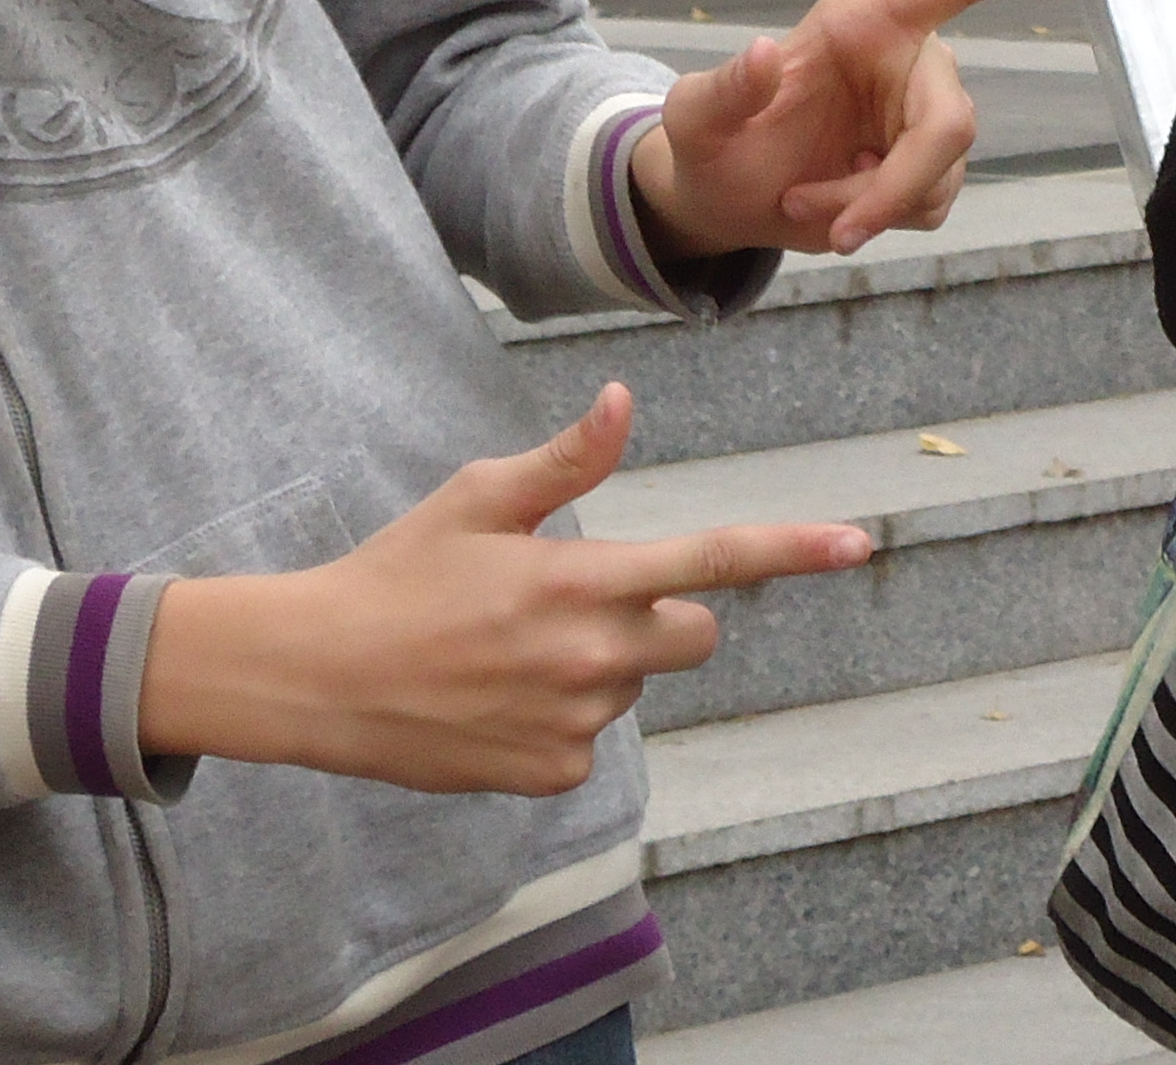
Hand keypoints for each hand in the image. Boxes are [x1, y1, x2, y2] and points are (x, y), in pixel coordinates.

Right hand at [140, 385, 869, 791]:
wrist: (315, 677)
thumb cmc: (397, 572)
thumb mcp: (477, 499)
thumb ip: (566, 462)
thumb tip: (625, 402)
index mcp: (580, 580)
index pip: (713, 561)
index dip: (793, 551)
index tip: (860, 543)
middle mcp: (590, 658)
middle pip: (695, 634)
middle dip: (664, 613)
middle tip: (579, 596)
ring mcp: (571, 724)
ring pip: (635, 684)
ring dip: (600, 663)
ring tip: (509, 647)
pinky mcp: (548, 774)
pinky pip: (591, 738)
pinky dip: (561, 716)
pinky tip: (495, 696)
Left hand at [629, 0, 1097, 258]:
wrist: (723, 196)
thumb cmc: (711, 139)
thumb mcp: (696, 116)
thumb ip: (725, 87)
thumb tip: (762, 54)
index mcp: (867, 18)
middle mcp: (907, 59)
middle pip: (952, 122)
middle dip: (898, 184)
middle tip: (838, 235)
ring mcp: (921, 116)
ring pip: (940, 174)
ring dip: (871, 207)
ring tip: (802, 204)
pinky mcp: (925, 168)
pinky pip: (927, 205)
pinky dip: (877, 220)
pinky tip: (830, 212)